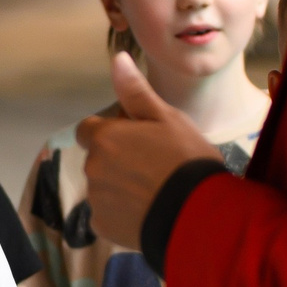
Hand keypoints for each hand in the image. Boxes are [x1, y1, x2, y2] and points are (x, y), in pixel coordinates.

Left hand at [78, 52, 221, 247]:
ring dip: (120, 186)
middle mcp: (92, 167)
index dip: (112, 132)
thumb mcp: (167, 118)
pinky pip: (106, 215)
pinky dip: (121, 214)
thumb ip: (136, 91)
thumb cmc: (186, 160)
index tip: (137, 139)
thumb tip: (117, 59)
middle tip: (155, 166)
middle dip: (117, 160)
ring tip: (156, 190)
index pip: (89, 129)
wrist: (198, 215)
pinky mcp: (102, 227)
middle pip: (98, 158)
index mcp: (105, 138)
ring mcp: (95, 199)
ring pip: (103, 187)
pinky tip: (148, 211)